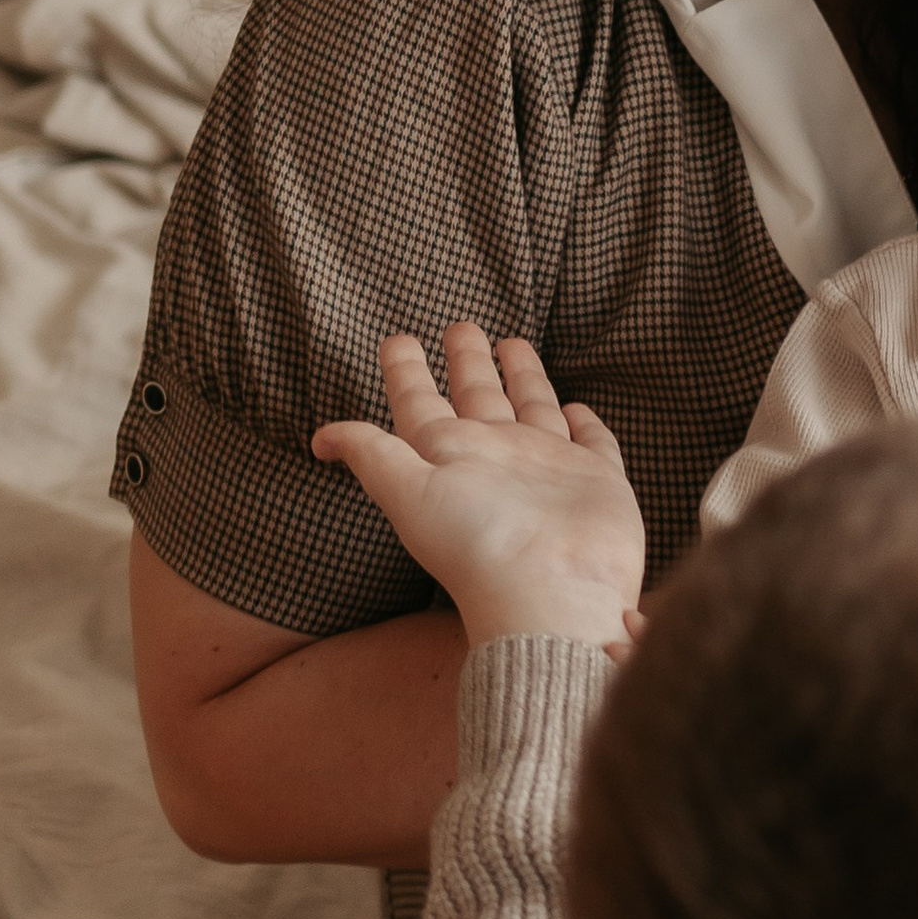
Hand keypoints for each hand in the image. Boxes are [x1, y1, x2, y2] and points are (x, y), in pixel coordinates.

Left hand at [312, 325, 645, 659]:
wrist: (551, 594)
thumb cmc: (478, 546)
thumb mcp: (407, 491)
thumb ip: (370, 454)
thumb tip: (319, 438)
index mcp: (451, 454)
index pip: (420, 402)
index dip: (406, 370)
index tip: (398, 339)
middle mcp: (498, 457)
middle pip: (478, 396)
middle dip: (467, 360)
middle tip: (461, 324)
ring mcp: (550, 468)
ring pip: (533, 408)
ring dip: (523, 377)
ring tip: (513, 342)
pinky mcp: (597, 480)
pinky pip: (592, 441)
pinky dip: (585, 423)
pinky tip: (576, 406)